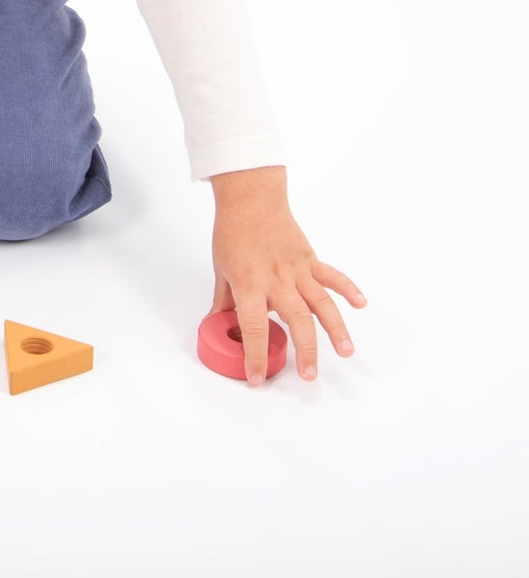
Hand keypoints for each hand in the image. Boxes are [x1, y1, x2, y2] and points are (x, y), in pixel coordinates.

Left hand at [208, 166, 365, 384]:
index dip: (255, 355)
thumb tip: (217, 323)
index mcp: (249, 283)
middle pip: (296, 320)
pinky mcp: (310, 259)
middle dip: (305, 350)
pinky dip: (348, 288)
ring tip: (346, 351)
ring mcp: (297, 269)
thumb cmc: (232, 232)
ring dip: (336, 328)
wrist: (250, 199)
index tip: (257, 378)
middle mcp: (276, 279)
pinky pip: (332, 276)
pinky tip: (361, 304)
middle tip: (311, 376)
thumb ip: (224, 300)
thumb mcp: (221, 268)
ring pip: (321, 302)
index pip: (253, 326)